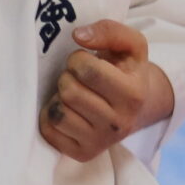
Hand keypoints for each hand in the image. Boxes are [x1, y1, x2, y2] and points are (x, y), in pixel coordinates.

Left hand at [39, 20, 175, 161]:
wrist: (135, 107)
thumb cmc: (125, 71)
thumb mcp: (130, 46)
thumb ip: (110, 31)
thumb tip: (79, 36)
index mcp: (134, 95)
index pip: (87, 71)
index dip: (78, 59)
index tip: (84, 61)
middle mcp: (119, 123)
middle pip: (69, 91)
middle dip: (68, 77)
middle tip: (78, 78)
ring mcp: (101, 142)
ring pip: (58, 112)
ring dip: (59, 97)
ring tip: (74, 94)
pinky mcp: (82, 153)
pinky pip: (49, 130)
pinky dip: (50, 116)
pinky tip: (67, 110)